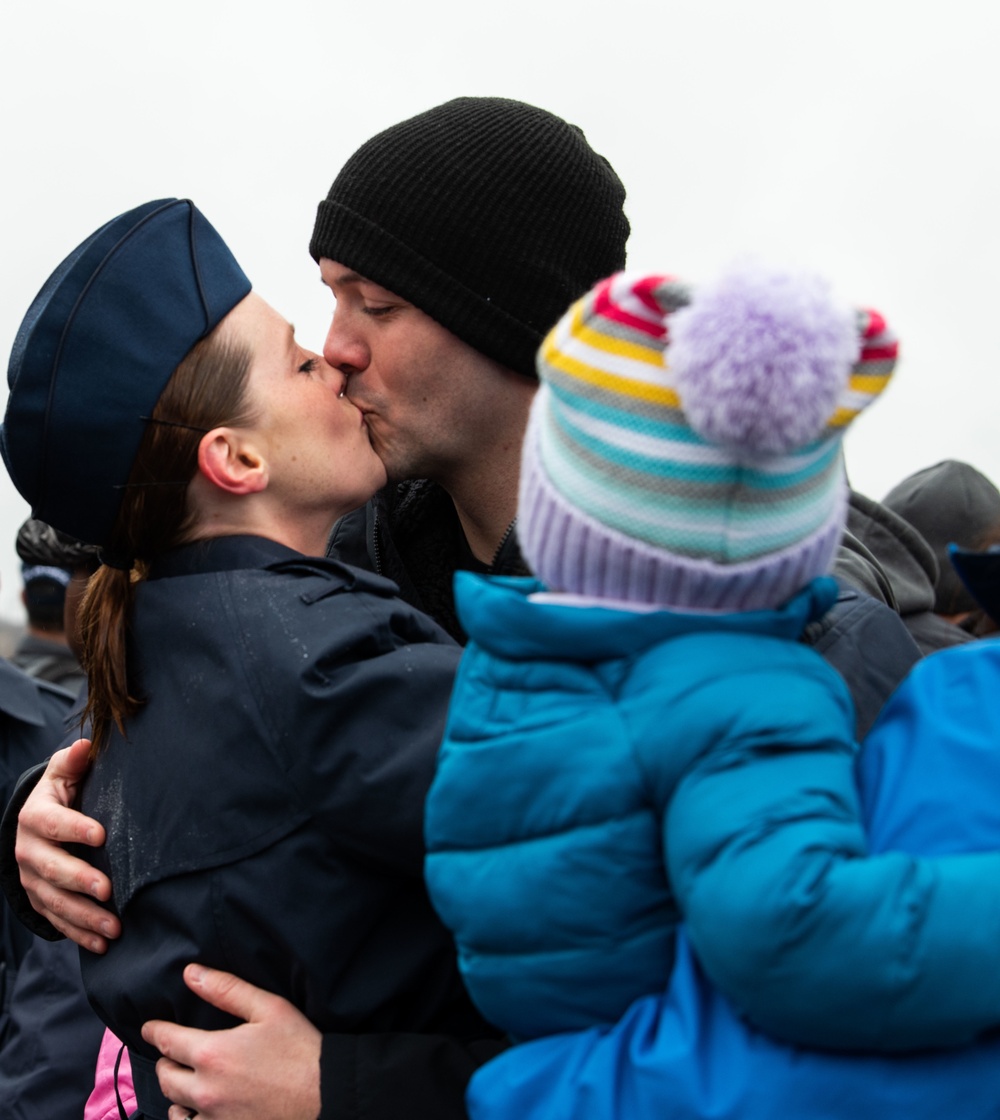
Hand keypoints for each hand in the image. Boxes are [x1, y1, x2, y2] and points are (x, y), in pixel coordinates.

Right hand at [15, 738, 118, 951]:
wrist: (41, 821)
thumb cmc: (64, 791)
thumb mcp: (64, 773)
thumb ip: (73, 761)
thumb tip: (83, 747)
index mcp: (35, 816)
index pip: (53, 823)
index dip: (75, 828)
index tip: (102, 834)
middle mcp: (28, 851)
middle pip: (51, 869)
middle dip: (80, 880)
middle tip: (108, 890)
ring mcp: (32, 880)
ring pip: (55, 902)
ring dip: (84, 917)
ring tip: (115, 928)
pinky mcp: (39, 900)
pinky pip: (57, 921)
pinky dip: (79, 934)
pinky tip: (102, 945)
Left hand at [143, 964, 321, 1119]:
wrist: (326, 1094)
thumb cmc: (300, 1048)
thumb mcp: (269, 1008)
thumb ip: (226, 990)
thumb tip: (191, 974)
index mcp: (213, 1054)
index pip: (167, 1040)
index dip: (155, 1030)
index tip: (149, 1027)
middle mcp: (205, 1090)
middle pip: (166, 1075)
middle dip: (165, 1059)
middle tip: (170, 1051)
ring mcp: (213, 1119)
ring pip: (174, 1107)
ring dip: (174, 1092)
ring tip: (182, 1082)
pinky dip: (186, 1119)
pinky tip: (194, 1111)